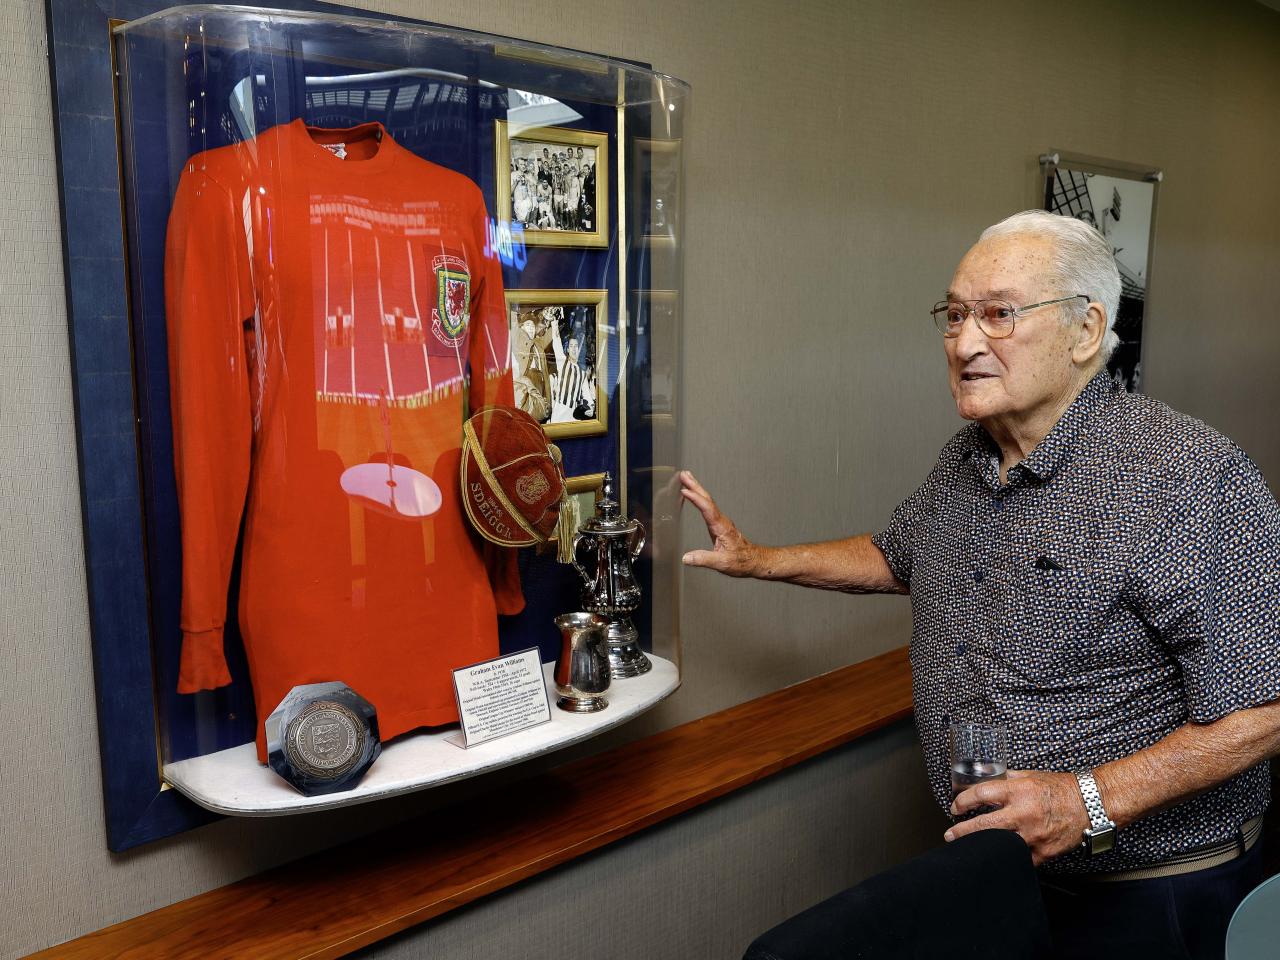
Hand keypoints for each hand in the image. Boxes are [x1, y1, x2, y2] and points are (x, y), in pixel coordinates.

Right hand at [679, 470, 762, 577]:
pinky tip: (695, 496)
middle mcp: (721, 521)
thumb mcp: (722, 563)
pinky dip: (700, 497)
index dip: (696, 499)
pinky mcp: (719, 524)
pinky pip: (708, 506)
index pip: (707, 508)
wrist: (753, 560)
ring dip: (697, 488)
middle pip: (707, 499)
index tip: (685, 490)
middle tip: (684, 474)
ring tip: (687, 478)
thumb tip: (686, 557)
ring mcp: (721, 521)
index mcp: (721, 527)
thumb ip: (703, 559)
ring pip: (708, 500)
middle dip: (695, 485)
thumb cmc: (741, 561)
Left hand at [944, 770, 1089, 865]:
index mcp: (1019, 791)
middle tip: (950, 834)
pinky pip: (1020, 859)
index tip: (955, 807)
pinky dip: (1009, 858)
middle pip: (984, 825)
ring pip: (998, 846)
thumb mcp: (1031, 776)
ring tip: (969, 847)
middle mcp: (1024, 813)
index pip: (981, 795)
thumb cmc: (1062, 789)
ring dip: (981, 847)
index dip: (963, 801)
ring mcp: (1033, 835)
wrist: (1092, 805)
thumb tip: (986, 777)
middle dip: (962, 831)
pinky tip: (998, 857)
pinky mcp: (1043, 852)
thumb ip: (1008, 778)